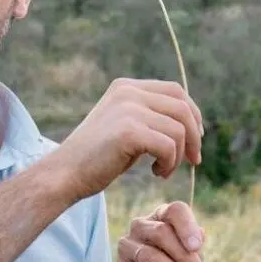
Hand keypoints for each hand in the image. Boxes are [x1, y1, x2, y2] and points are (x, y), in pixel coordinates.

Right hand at [53, 79, 202, 201]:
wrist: (65, 174)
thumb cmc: (96, 158)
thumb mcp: (124, 127)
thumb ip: (149, 117)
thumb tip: (189, 122)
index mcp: (127, 87)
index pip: (176, 91)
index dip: (193, 114)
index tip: (196, 139)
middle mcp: (128, 92)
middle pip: (183, 107)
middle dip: (194, 136)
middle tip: (194, 161)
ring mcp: (128, 109)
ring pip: (178, 130)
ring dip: (178, 156)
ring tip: (162, 170)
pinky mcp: (129, 131)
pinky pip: (169, 146)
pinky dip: (169, 163)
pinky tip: (156, 173)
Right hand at [116, 201, 205, 261]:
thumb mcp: (193, 255)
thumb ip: (196, 245)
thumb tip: (199, 235)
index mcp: (162, 216)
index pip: (175, 211)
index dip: (187, 227)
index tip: (197, 246)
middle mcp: (141, 225)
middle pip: (161, 232)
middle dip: (183, 255)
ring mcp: (128, 245)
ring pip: (151, 256)